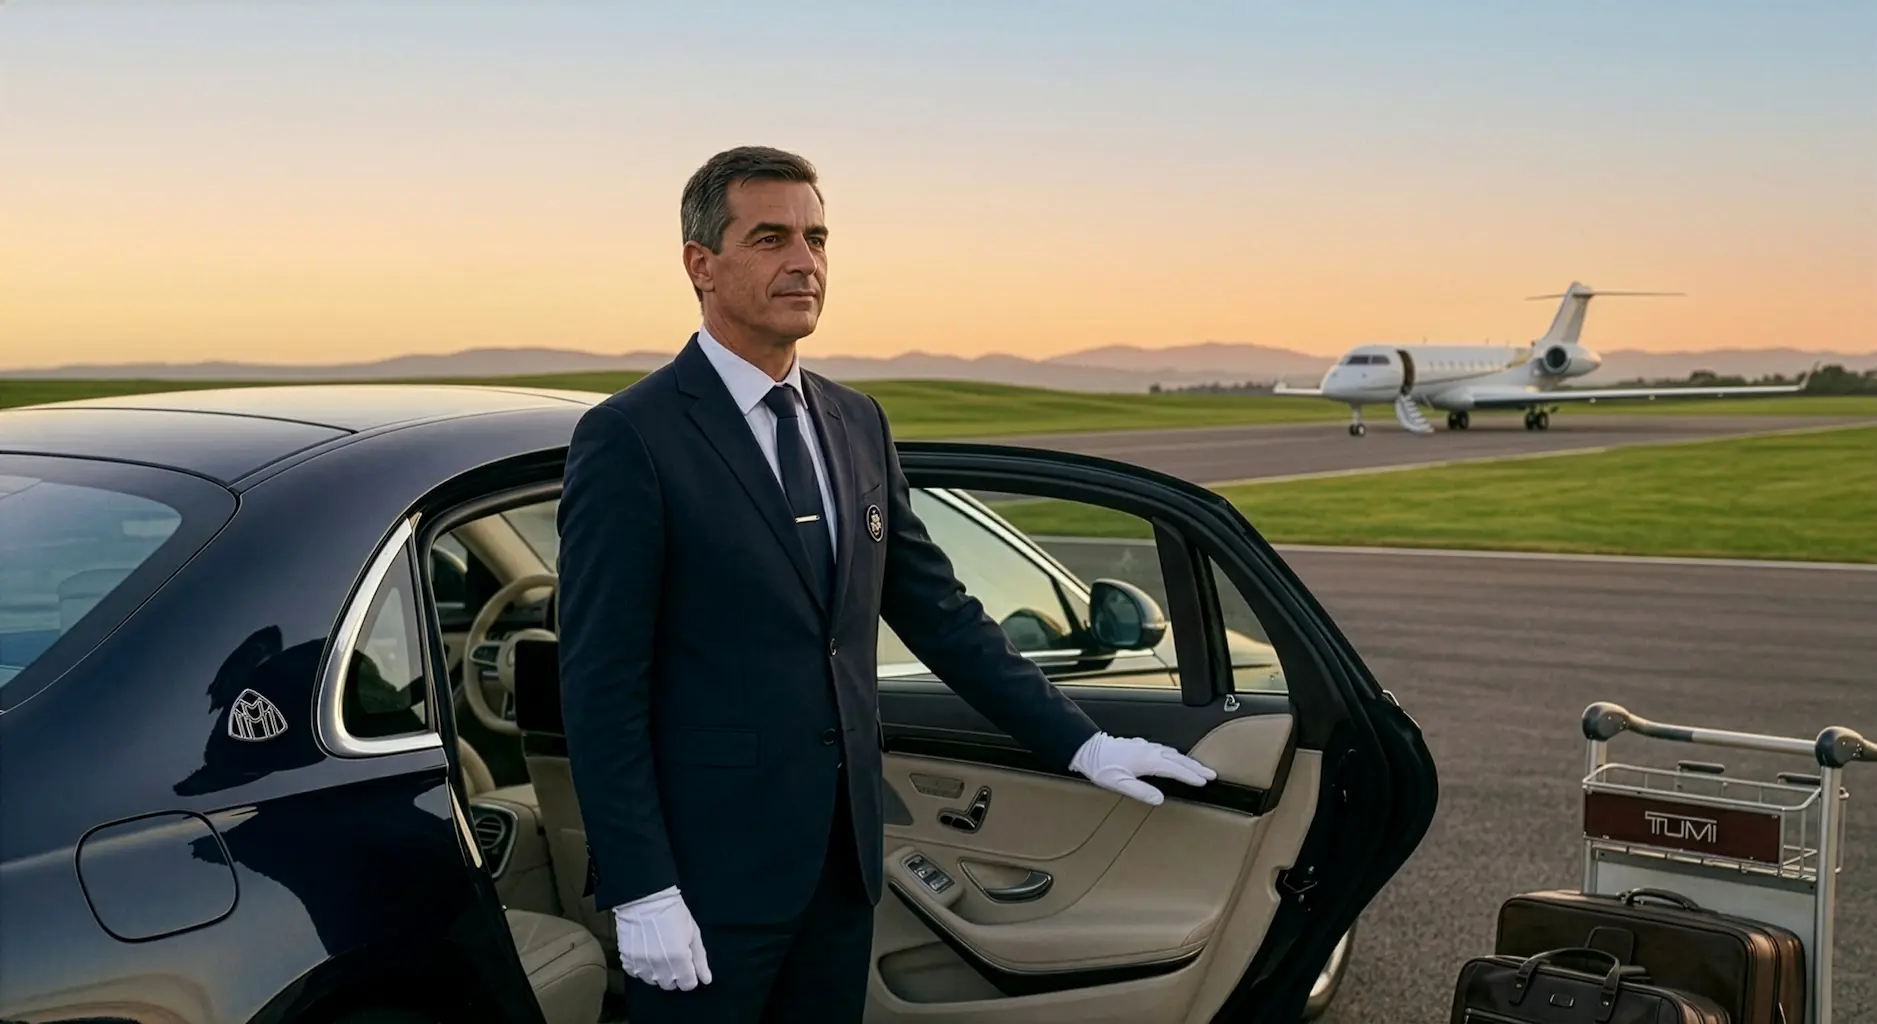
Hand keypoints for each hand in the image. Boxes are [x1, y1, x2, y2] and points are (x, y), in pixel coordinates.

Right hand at [613, 886, 711, 990]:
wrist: (645, 898)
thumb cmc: (673, 913)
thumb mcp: (693, 933)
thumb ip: (700, 959)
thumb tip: (706, 979)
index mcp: (679, 958)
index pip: (688, 985)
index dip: (690, 977)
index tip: (688, 966)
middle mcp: (660, 965)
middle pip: (670, 985)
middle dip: (675, 975)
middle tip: (673, 957)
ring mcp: (642, 963)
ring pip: (653, 981)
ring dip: (658, 972)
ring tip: (658, 953)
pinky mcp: (627, 959)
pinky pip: (636, 973)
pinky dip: (642, 967)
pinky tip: (646, 953)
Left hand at [1069, 732, 1215, 805]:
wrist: (1088, 749)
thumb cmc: (1102, 767)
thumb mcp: (1120, 784)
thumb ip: (1141, 791)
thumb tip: (1160, 799)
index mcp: (1148, 761)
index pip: (1175, 769)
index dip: (1191, 776)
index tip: (1204, 781)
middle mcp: (1150, 751)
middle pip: (1178, 759)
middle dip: (1196, 767)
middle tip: (1211, 774)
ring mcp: (1146, 746)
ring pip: (1173, 753)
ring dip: (1187, 761)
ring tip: (1199, 769)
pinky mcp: (1141, 746)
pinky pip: (1164, 750)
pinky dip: (1175, 756)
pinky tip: (1175, 758)